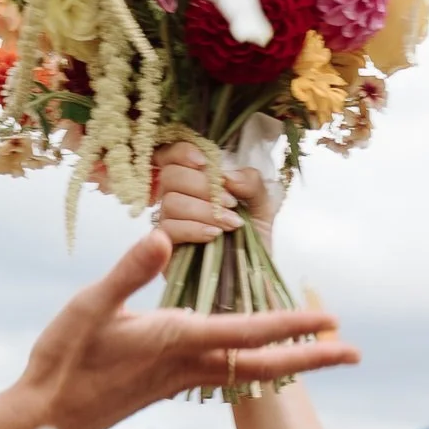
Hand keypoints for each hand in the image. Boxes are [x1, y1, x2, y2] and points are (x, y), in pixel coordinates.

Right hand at [9, 230, 355, 428]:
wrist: (46, 419)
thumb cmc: (62, 359)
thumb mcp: (88, 306)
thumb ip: (127, 272)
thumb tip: (162, 235)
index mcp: (177, 341)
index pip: (248, 331)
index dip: (291, 324)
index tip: (331, 321)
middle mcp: (189, 364)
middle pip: (264, 363)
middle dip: (312, 358)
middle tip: (356, 354)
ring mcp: (182, 378)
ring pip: (249, 370)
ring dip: (289, 362)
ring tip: (322, 353)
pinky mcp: (169, 383)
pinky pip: (226, 374)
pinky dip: (255, 364)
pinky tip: (261, 359)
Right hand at [153, 138, 279, 244]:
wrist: (254, 276)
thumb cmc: (253, 238)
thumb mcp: (262, 206)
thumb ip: (252, 183)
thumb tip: (227, 175)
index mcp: (194, 181)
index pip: (172, 155)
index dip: (182, 152)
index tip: (206, 163)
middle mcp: (176, 197)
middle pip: (171, 176)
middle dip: (203, 186)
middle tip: (232, 204)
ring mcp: (168, 222)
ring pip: (171, 202)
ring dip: (205, 210)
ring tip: (232, 225)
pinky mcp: (166, 247)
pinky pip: (169, 229)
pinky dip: (195, 228)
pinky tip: (214, 235)